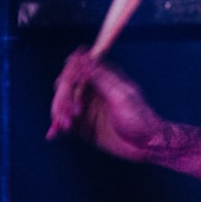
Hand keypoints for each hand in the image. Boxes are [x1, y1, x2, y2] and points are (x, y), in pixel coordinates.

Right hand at [46, 47, 165, 162]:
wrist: (147, 145)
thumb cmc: (139, 117)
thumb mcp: (120, 96)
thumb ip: (100, 78)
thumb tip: (82, 57)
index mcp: (104, 78)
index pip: (78, 67)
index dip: (69, 74)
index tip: (67, 86)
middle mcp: (93, 90)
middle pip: (66, 85)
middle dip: (63, 98)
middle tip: (69, 113)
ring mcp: (88, 108)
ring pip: (63, 104)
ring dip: (60, 113)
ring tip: (66, 126)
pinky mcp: (84, 126)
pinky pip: (65, 123)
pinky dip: (57, 127)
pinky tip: (53, 134)